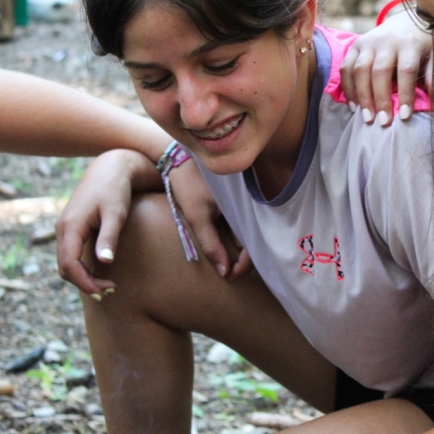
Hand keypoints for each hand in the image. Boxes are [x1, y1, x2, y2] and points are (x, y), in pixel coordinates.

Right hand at [55, 150, 139, 296]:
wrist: (110, 168)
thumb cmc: (115, 189)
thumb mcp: (115, 213)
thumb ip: (109, 236)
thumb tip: (104, 262)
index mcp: (71, 226)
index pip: (69, 265)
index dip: (85, 283)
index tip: (105, 292)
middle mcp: (63, 228)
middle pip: (65, 267)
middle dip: (84, 283)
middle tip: (109, 291)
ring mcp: (65, 228)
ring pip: (66, 262)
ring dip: (83, 276)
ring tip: (107, 285)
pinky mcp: (72, 227)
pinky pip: (70, 254)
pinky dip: (82, 267)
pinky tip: (100, 270)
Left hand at [167, 158, 250, 279]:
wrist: (178, 156)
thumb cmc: (187, 183)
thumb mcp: (196, 215)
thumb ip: (210, 243)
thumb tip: (225, 272)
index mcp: (243, 206)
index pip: (252, 243)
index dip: (245, 264)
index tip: (230, 277)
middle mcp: (248, 203)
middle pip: (255, 237)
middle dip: (246, 259)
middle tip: (231, 275)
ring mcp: (243, 199)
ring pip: (250, 230)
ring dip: (243, 248)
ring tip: (231, 264)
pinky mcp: (236, 197)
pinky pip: (243, 220)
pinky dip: (240, 234)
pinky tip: (231, 245)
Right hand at [340, 5, 431, 126]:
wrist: (406, 21)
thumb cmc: (422, 45)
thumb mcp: (433, 56)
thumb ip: (432, 76)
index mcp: (409, 43)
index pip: (406, 70)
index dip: (405, 94)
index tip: (405, 117)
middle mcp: (387, 41)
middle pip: (379, 71)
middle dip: (380, 99)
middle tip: (383, 122)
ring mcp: (368, 42)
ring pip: (360, 70)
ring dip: (362, 96)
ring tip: (367, 118)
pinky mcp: (355, 46)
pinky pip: (346, 68)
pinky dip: (348, 89)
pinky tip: (354, 107)